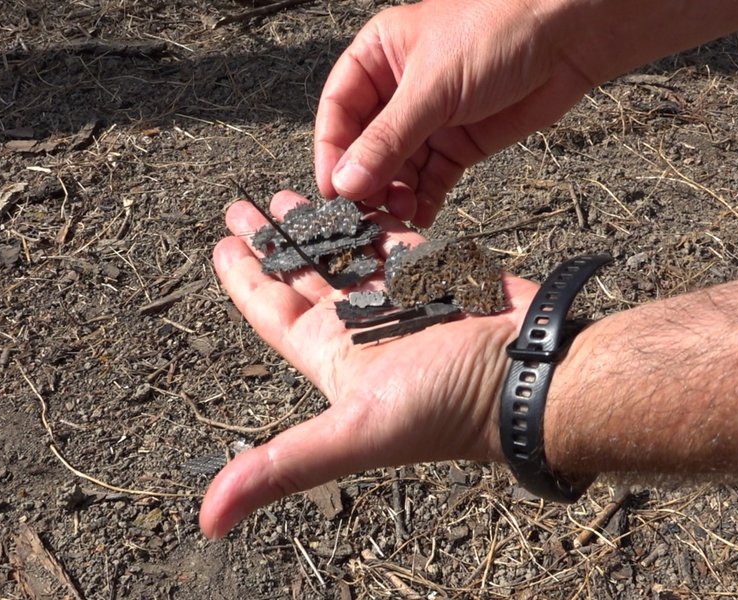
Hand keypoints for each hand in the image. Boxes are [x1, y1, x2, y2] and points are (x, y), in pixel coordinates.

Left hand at [199, 190, 539, 538]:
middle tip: (241, 207)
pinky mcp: (434, 271)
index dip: (243, 280)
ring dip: (315, 224)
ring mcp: (399, 296)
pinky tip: (350, 194)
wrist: (528, 375)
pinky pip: (390, 238)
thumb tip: (210, 520)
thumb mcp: (356, 434)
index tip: (220, 244)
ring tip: (287, 193)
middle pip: (302, 275)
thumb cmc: (446, 405)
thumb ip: (285, 466)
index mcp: (333, 357)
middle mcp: (360, 326)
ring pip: (343, 251)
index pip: (272, 312)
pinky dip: (368, 217)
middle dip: (271, 243)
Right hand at [314, 0, 592, 226]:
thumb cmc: (498, 31)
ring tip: (400, 214)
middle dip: (366, 180)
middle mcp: (398, 89)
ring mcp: (430, 118)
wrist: (567, 38)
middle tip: (367, 212)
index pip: (338, 111)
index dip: (332, 152)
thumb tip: (347, 182)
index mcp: (377, 57)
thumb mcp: (432, 86)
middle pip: (365, 146)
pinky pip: (432, 178)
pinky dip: (425, 199)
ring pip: (398, 167)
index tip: (331, 191)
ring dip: (395, 194)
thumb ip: (388, 139)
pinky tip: (421, 216)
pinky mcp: (460, 142)